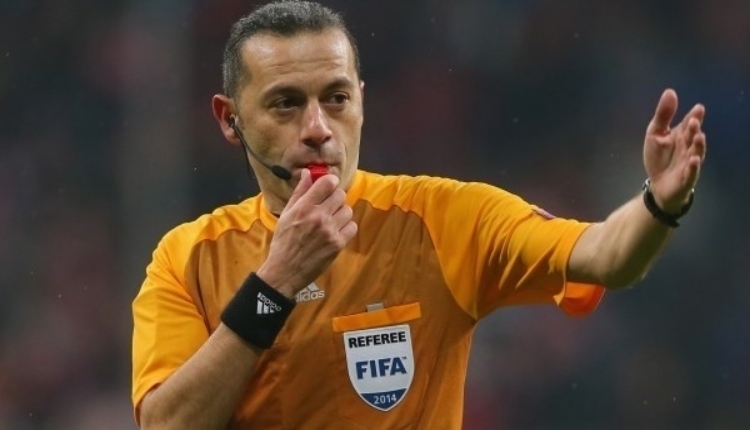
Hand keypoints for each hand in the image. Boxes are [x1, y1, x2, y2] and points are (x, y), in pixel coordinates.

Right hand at [257, 169, 357, 297]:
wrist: (285, 271)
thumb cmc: (283, 242)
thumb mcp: (286, 214)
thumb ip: (299, 192)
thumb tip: (308, 173)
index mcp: (303, 207)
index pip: (328, 183)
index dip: (331, 182)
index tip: (328, 186)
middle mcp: (318, 216)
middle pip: (340, 195)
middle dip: (335, 197)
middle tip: (329, 205)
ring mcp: (330, 230)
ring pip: (348, 210)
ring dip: (341, 213)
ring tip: (331, 220)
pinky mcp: (338, 244)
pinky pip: (352, 227)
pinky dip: (346, 227)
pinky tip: (336, 231)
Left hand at [643, 89, 706, 212]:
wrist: (657, 185)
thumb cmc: (659, 158)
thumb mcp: (656, 134)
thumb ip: (663, 115)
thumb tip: (670, 91)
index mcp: (681, 136)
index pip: (689, 124)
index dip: (694, 116)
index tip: (698, 108)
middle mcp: (688, 148)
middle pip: (692, 137)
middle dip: (693, 129)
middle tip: (693, 121)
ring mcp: (689, 163)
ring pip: (696, 153)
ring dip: (698, 146)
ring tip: (698, 136)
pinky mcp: (686, 178)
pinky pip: (691, 173)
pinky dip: (693, 167)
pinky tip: (693, 160)